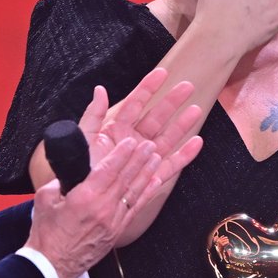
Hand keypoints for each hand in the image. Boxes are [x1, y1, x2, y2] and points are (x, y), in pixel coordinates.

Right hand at [27, 134, 161, 277]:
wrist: (52, 265)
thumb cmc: (47, 235)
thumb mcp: (45, 199)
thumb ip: (61, 181)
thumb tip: (72, 172)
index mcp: (85, 198)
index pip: (109, 170)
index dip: (122, 154)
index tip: (131, 142)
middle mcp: (103, 209)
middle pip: (125, 178)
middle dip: (139, 159)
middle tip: (149, 145)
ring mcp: (113, 221)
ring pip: (134, 192)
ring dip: (146, 173)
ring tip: (155, 158)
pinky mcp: (116, 231)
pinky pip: (135, 208)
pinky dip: (146, 194)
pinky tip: (154, 183)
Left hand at [80, 69, 203, 187]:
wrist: (84, 203)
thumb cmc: (79, 173)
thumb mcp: (83, 140)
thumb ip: (92, 115)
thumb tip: (100, 90)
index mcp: (115, 130)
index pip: (134, 104)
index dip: (148, 88)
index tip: (162, 73)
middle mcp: (132, 141)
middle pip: (156, 117)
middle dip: (171, 101)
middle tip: (187, 86)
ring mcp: (143, 158)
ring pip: (167, 137)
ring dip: (182, 124)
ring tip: (196, 110)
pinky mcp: (151, 176)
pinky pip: (171, 164)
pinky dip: (185, 155)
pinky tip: (197, 143)